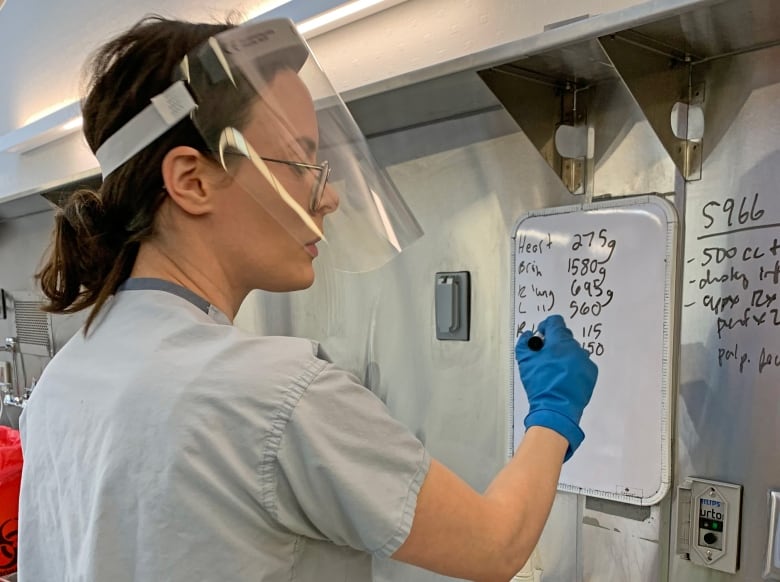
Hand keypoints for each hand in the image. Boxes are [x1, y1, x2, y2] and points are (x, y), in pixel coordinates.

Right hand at [515, 315, 597, 460]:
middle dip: (554, 343)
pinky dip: (574, 368)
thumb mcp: (525, 361)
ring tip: (555, 370)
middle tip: (545, 356)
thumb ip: (525, 343)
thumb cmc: (540, 384)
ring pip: (574, 351)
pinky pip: (582, 364)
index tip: (542, 335)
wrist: (555, 408)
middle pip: (565, 337)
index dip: (546, 326)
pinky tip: (564, 378)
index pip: (555, 322)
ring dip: (565, 355)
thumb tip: (529, 335)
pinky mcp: (590, 373)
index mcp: (559, 341)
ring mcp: (585, 361)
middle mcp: (575, 348)